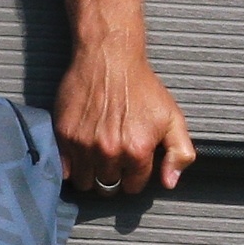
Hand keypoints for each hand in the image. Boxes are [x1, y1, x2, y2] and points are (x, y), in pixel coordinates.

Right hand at [54, 44, 194, 196]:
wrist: (109, 58)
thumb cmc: (141, 86)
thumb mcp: (172, 117)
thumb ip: (179, 152)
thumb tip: (170, 182)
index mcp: (137, 151)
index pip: (133, 186)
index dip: (134, 176)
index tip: (132, 163)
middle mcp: (109, 152)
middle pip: (108, 186)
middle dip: (113, 176)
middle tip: (114, 158)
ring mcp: (84, 145)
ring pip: (85, 182)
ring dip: (91, 174)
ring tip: (97, 157)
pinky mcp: (64, 136)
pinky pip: (64, 169)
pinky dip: (71, 166)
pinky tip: (81, 153)